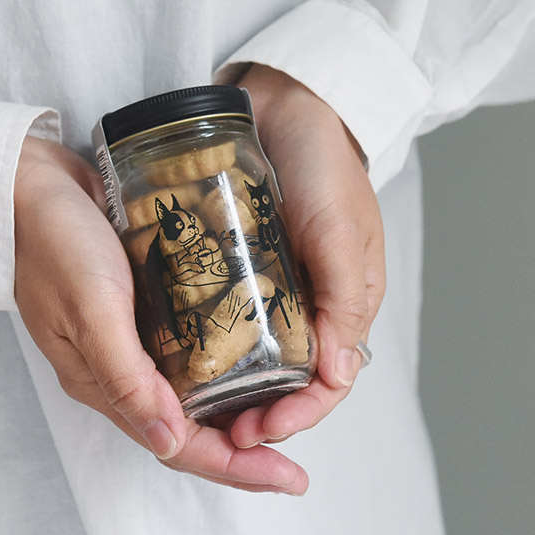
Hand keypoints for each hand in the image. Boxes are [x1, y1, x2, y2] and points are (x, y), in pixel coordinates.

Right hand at [13, 136, 308, 494]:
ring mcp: (133, 337)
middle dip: (243, 452)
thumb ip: (126, 377)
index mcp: (104, 379)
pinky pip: (187, 348)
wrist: (31, 185)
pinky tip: (252, 356)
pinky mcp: (144, 305)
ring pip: (192, 392)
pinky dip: (220, 363)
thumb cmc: (55, 242)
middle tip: (294, 467)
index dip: (234, 465)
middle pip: (190, 427)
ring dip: (235, 412)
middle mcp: (122, 367)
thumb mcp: (92, 311)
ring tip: (284, 417)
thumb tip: (168, 442)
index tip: (287, 477)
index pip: (177, 442)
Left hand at [224, 63, 385, 447]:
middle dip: (260, 411)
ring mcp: (274, 283)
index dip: (299, 415)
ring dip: (233, 388)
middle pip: (290, 377)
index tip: (261, 432)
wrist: (285, 102)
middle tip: (221, 432)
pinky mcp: (242, 263)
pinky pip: (230, 313)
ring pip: (257, 353)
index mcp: (347, 300)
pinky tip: (187, 357)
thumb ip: (342, 296)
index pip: (329, 379)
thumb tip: (336, 372)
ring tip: (198, 407)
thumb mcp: (337, 228)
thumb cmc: (320, 160)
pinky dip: (214, 342)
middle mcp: (310, 300)